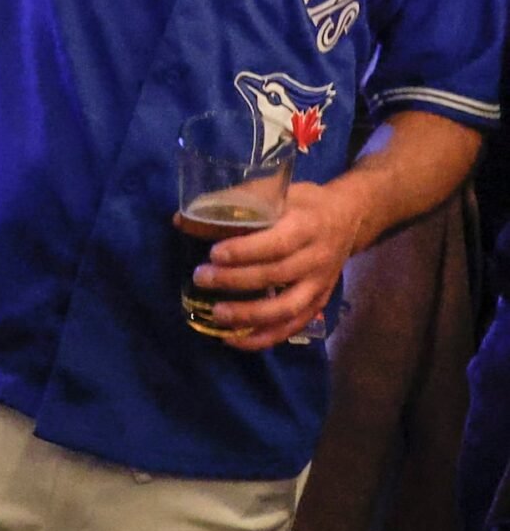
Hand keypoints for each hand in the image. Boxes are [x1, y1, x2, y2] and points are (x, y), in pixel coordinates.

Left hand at [179, 182, 357, 350]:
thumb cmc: (304, 201)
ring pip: (286, 309)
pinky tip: (235, 340)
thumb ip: (236, 202)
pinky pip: (291, 327)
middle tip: (202, 279)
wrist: (349, 218)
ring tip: (216, 315)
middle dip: (236, 280)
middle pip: (276, 275)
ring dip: (249, 316)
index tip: (214, 254)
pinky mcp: (318, 304)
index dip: (245, 252)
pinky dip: (264, 338)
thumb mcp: (278, 190)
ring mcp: (319, 285)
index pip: (277, 243)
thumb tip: (183, 219)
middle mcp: (316, 258)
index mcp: (307, 225)